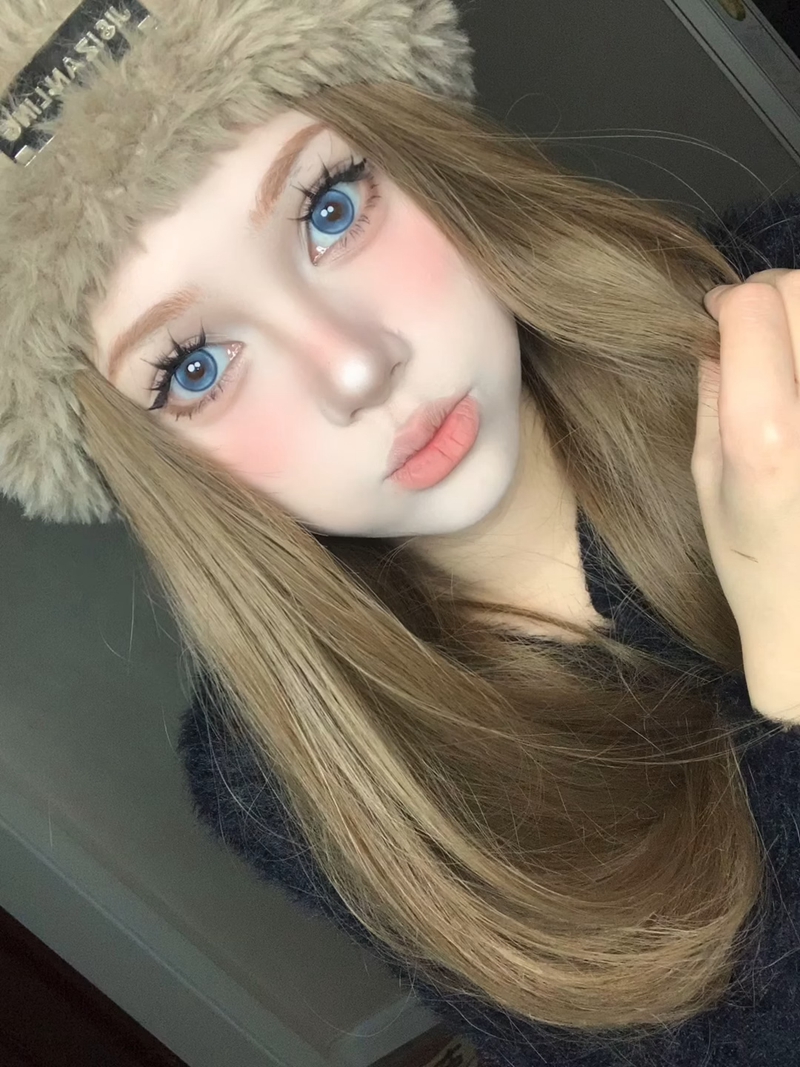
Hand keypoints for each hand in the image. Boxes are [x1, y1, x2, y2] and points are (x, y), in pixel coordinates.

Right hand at [695, 269, 799, 724]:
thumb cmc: (757, 564)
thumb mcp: (707, 485)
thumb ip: (713, 398)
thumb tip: (721, 335)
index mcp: (765, 438)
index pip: (754, 306)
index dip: (730, 301)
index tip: (719, 319)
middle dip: (776, 295)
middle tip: (762, 332)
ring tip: (793, 364)